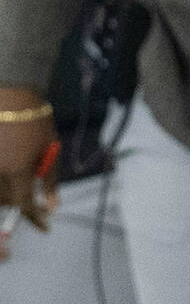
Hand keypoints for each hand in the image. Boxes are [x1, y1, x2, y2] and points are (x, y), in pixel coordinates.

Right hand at [0, 87, 58, 258]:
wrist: (12, 96)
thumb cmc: (35, 120)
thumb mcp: (50, 148)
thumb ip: (50, 180)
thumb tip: (53, 205)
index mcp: (17, 170)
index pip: (24, 205)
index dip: (35, 218)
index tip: (45, 225)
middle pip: (7, 203)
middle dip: (23, 209)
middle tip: (39, 209)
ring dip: (10, 199)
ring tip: (25, 193)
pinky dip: (2, 187)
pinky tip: (12, 182)